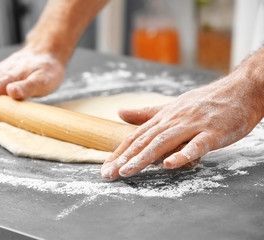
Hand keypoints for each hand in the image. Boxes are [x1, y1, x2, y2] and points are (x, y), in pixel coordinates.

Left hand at [101, 72, 263, 180]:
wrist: (239, 91)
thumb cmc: (204, 102)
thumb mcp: (172, 107)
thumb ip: (146, 113)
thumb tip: (120, 113)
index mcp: (163, 117)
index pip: (136, 136)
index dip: (119, 152)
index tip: (106, 167)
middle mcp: (173, 120)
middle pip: (145, 141)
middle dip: (124, 158)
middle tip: (108, 174)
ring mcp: (192, 126)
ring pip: (164, 143)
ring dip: (144, 158)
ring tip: (127, 171)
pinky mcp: (212, 133)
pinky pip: (196, 145)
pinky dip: (182, 154)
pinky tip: (168, 165)